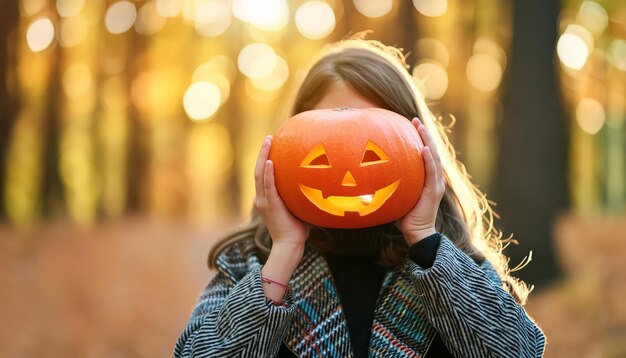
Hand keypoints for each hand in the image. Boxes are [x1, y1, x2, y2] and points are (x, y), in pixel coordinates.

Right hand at [253, 135, 308, 247]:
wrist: (290, 244)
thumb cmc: (296, 229)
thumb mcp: (296, 209)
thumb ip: (299, 197)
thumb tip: (317, 184)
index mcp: (265, 199)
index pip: (263, 176)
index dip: (265, 161)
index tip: (271, 147)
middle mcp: (260, 198)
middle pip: (258, 171)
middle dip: (263, 153)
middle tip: (268, 138)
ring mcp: (263, 201)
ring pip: (260, 174)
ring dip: (264, 157)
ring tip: (268, 142)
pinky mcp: (269, 205)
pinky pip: (268, 185)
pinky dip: (268, 173)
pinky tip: (271, 162)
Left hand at [397, 119, 445, 245]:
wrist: (416, 233)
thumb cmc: (404, 216)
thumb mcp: (397, 195)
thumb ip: (391, 184)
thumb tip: (369, 176)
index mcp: (426, 179)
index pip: (425, 155)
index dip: (421, 139)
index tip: (412, 125)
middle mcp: (434, 180)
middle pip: (431, 151)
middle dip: (424, 134)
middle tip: (415, 120)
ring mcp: (436, 185)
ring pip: (434, 158)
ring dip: (428, 141)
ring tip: (420, 127)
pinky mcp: (434, 192)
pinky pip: (432, 172)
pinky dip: (429, 160)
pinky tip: (424, 149)